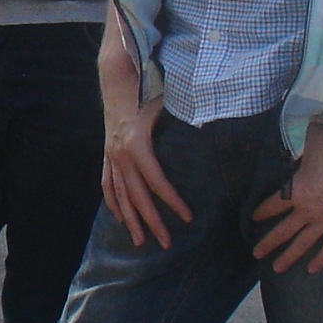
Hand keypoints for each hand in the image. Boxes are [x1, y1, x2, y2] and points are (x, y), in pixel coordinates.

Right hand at [99, 35, 190, 248]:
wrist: (116, 79)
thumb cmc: (148, 91)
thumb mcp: (168, 104)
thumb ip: (188, 117)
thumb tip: (216, 126)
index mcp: (138, 145)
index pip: (157, 182)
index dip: (172, 201)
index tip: (188, 217)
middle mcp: (122, 155)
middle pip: (138, 196)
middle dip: (153, 221)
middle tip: (167, 243)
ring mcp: (111, 157)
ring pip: (121, 196)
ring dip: (132, 220)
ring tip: (142, 242)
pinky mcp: (107, 156)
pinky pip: (108, 186)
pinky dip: (115, 204)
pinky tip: (122, 219)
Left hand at [250, 124, 322, 273]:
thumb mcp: (310, 143)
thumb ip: (300, 152)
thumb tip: (297, 150)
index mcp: (297, 190)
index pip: (273, 204)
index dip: (261, 210)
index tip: (252, 217)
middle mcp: (309, 210)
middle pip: (284, 230)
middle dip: (268, 242)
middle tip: (256, 253)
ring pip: (305, 243)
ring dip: (290, 256)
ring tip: (277, 268)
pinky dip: (322, 258)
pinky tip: (312, 270)